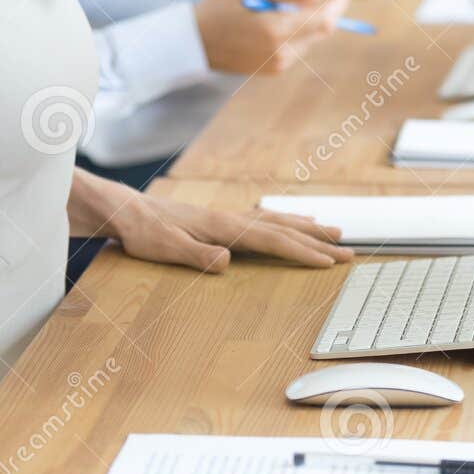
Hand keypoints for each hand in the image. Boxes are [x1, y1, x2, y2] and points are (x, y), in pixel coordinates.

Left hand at [100, 188, 354, 273]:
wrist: (125, 211)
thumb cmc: (144, 232)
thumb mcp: (165, 248)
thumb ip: (197, 255)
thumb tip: (227, 260)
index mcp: (224, 227)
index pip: (272, 241)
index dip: (303, 252)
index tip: (329, 262)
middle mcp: (231, 218)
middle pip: (283, 229)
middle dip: (317, 241)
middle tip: (348, 250)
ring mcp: (227, 217)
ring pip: (277, 221)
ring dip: (306, 228)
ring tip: (333, 231)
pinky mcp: (220, 219)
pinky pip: (263, 219)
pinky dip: (283, 221)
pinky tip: (289, 221)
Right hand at [194, 0, 353, 74]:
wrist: (194, 43)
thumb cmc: (219, 8)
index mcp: (276, 30)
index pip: (325, 17)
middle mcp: (282, 52)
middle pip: (324, 28)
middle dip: (332, 3)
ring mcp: (279, 64)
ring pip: (313, 37)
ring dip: (316, 14)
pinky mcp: (274, 69)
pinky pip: (299, 46)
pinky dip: (302, 27)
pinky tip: (291, 12)